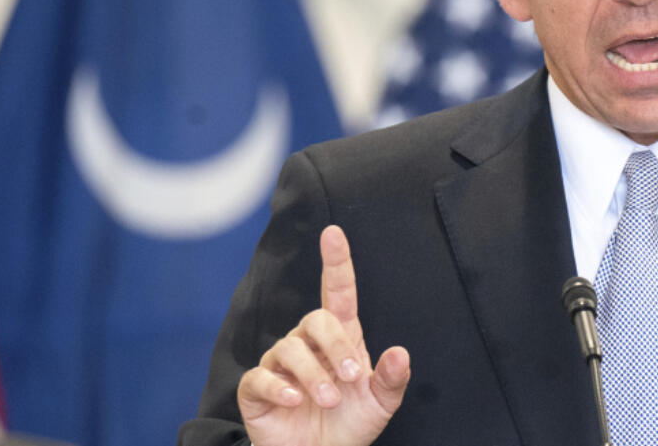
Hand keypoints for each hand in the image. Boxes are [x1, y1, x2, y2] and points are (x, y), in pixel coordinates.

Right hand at [237, 225, 410, 445]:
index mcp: (339, 338)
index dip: (335, 261)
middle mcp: (307, 343)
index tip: (333, 233)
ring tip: (328, 401)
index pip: (336, 291)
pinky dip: (278, 387)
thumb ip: (392, 379)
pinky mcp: (256, 388)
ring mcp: (279, 364)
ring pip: (288, 347)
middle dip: (335, 346)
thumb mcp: (381, 405)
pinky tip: (294, 401)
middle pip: (315, 319)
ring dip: (312, 374)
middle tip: (350, 378)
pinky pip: (260, 377)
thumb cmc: (349, 425)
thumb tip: (401, 352)